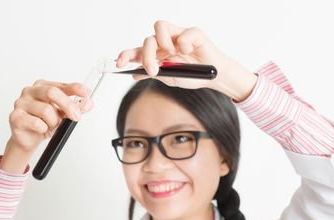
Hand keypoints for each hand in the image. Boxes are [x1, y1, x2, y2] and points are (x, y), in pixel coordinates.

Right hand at [0, 80, 93, 173]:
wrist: (28, 139)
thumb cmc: (44, 123)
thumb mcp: (63, 115)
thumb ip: (76, 108)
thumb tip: (89, 103)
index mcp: (42, 86)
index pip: (60, 85)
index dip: (75, 88)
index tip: (86, 92)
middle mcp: (30, 91)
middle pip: (52, 92)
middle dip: (68, 105)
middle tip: (76, 117)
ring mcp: (21, 103)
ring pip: (46, 110)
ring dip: (54, 121)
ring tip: (51, 125)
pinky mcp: (16, 116)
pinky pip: (37, 123)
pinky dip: (44, 129)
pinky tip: (41, 129)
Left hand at [116, 20, 256, 100]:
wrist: (214, 77)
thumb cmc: (192, 75)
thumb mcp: (169, 78)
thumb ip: (153, 74)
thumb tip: (134, 74)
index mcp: (157, 54)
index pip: (136, 50)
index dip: (126, 55)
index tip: (119, 65)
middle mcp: (165, 42)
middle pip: (147, 40)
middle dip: (146, 56)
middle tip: (154, 70)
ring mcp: (178, 35)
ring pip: (159, 27)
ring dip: (162, 43)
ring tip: (173, 55)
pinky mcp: (193, 33)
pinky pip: (182, 34)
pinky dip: (184, 45)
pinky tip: (190, 53)